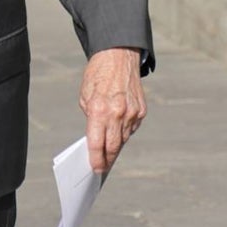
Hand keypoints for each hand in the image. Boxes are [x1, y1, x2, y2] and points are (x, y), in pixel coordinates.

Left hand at [79, 47, 146, 173]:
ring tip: (108, 153)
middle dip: (107, 159)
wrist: (118, 56)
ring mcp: (132, 113)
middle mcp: (117, 113)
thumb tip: (95, 136)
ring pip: (124, 138)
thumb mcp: (85, 95)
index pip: (97, 143)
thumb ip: (90, 116)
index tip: (94, 169)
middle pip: (113, 146)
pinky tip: (118, 131)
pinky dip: (124, 131)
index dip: (95, 159)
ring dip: (116, 145)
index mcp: (99, 109)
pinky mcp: (141, 110)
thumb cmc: (97, 75)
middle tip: (101, 167)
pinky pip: (132, 127)